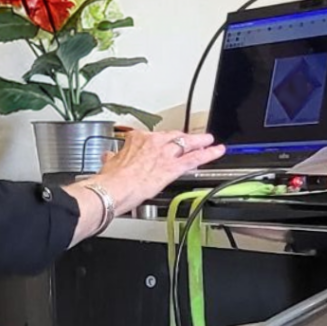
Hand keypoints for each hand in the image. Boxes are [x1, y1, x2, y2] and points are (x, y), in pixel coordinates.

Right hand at [64, 130, 225, 245]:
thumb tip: (109, 156)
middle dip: (184, 137)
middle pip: (173, 136)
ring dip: (200, 141)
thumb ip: (113, 158)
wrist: (113, 189)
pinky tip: (217, 151)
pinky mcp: (173, 167)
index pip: (152, 137)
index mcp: (136, 140)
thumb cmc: (110, 179)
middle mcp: (153, 143)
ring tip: (209, 140)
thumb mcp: (109, 162)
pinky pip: (195, 158)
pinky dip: (209, 154)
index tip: (160, 143)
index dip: (159, 140)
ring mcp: (165, 154)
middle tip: (192, 137)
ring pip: (187, 144)